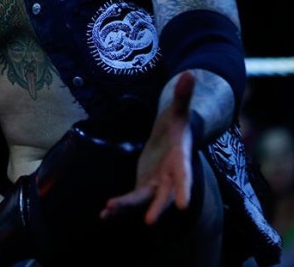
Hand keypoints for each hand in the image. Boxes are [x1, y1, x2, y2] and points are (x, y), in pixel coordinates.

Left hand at [100, 71, 195, 224]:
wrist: (172, 137)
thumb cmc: (178, 123)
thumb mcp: (178, 110)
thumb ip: (183, 96)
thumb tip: (190, 73)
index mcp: (180, 160)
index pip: (184, 176)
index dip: (184, 189)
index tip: (183, 207)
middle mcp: (170, 177)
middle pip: (165, 196)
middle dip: (158, 208)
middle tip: (150, 221)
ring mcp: (157, 184)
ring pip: (143, 200)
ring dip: (127, 208)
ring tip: (108, 212)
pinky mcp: (144, 186)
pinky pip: (131, 200)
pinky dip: (119, 207)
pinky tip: (103, 214)